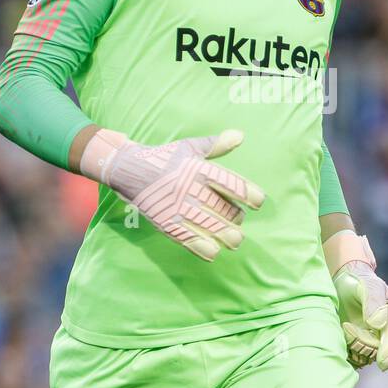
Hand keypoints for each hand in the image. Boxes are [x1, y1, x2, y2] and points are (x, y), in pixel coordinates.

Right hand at [84, 128, 265, 260]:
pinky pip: (185, 237)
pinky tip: (213, 252)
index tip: (258, 202)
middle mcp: (189, 188)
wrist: (129, 168)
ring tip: (234, 239)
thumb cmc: (164, 157)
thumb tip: (240, 135)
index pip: (229, 182)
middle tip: (238, 221)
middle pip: (221, 209)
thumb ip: (216, 145)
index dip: (247, 194)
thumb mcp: (189, 147)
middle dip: (235, 218)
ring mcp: (176, 206)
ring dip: (224, 235)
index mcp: (198, 169)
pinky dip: (201, 247)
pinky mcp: (164, 221)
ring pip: (207, 226)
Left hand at [325, 233, 387, 370]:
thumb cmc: (359, 281)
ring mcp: (369, 340)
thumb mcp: (369, 286)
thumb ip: (374, 301)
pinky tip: (340, 337)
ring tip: (344, 330)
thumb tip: (378, 324)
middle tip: (348, 329)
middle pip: (378, 352)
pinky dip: (346, 352)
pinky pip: (352, 357)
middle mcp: (384, 333)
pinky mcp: (355, 344)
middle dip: (365, 346)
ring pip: (365, 357)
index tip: (382, 362)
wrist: (343, 282)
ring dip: (354, 350)